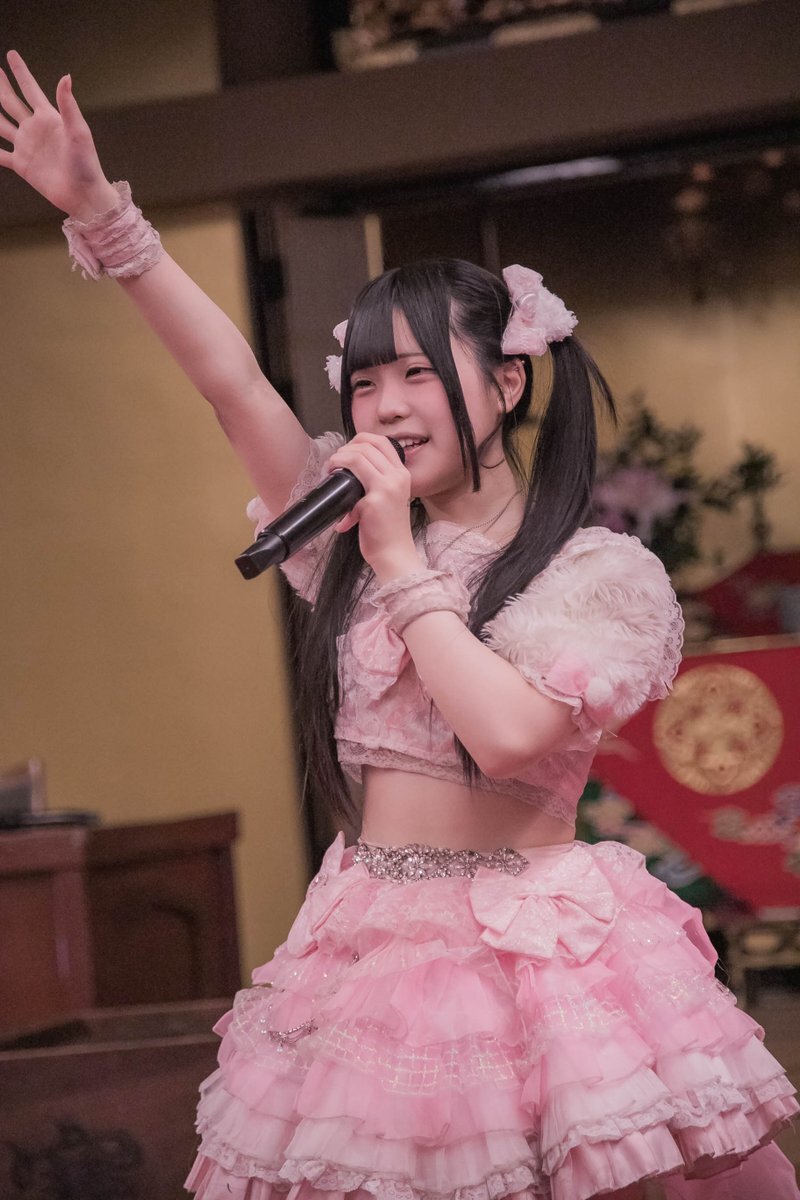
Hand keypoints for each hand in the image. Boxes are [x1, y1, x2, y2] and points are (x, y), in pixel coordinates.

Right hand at [0, 51, 116, 217]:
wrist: (83, 195)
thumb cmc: (86, 164)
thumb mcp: (79, 132)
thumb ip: (68, 105)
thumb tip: (66, 76)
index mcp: (48, 118)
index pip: (30, 89)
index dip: (21, 72)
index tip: (11, 55)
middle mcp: (35, 129)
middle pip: (12, 102)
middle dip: (2, 85)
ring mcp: (26, 146)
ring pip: (0, 123)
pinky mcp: (21, 165)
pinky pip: (0, 155)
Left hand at [327, 434, 418, 580]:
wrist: (394, 555)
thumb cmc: (389, 531)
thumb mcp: (391, 498)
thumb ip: (378, 482)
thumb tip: (352, 470)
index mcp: (402, 474)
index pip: (381, 442)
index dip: (359, 440)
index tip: (346, 451)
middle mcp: (397, 477)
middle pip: (367, 445)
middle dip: (344, 450)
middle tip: (333, 464)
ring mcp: (387, 488)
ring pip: (357, 457)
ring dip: (338, 460)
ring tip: (330, 471)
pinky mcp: (374, 502)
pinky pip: (349, 485)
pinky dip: (338, 492)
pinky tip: (340, 514)